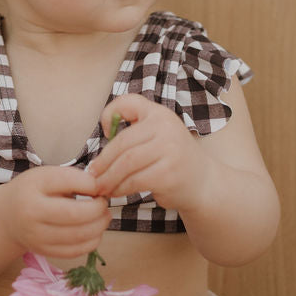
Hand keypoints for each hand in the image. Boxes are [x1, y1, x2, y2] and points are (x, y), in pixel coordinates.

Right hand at [0, 166, 111, 262]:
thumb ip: (73, 179)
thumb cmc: (33, 191)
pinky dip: (92, 240)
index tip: (98, 185)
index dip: (91, 184)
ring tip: (104, 216)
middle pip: (75, 214)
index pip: (68, 182)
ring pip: (79, 235)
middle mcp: (31, 214)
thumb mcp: (47, 175)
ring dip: (100, 225)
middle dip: (98, 208)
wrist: (8, 216)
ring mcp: (36, 236)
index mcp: (32, 188)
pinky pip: (76, 250)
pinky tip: (95, 230)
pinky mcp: (44, 252)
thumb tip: (101, 189)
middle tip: (104, 203)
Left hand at [88, 94, 210, 213]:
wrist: (204, 182)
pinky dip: (120, 188)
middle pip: (122, 143)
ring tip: (100, 187)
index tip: (104, 132)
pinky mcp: (168, 174)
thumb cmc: (172, 159)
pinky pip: (134, 181)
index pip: (128, 102)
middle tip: (92, 175)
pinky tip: (115, 192)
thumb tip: (101, 141)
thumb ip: (134, 131)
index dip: (109, 113)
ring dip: (108, 178)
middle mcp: (166, 128)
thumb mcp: (158, 135)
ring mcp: (169, 151)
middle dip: (103, 161)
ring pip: (126, 164)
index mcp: (160, 114)